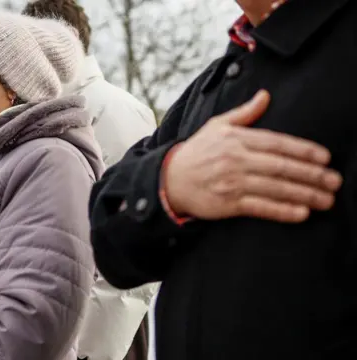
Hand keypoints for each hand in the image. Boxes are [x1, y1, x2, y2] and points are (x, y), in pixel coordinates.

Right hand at [165, 90, 342, 222]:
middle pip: (281, 166)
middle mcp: (235, 160)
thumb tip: (265, 96)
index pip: (277, 143)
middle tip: (335, 181)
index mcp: (235, 139)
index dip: (303, 150)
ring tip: (326, 200)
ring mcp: (231, 183)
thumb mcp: (216, 126)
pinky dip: (282, 211)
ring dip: (304, 195)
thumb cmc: (196, 152)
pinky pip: (260, 208)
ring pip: (275, 188)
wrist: (168, 180)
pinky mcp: (227, 204)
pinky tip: (301, 213)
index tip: (325, 158)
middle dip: (312, 175)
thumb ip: (244, 113)